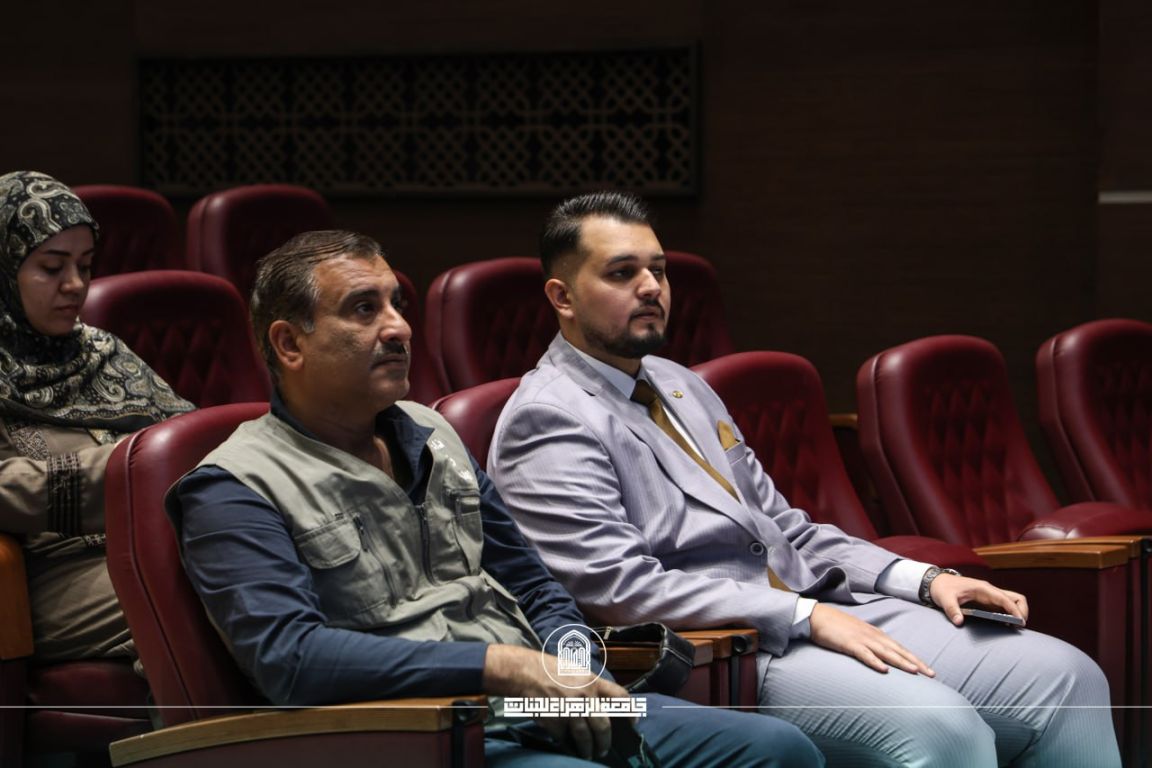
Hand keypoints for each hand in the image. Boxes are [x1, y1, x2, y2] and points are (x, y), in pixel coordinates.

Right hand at [483, 644, 629, 759]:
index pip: (620, 697)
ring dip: (588, 750)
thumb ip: (590, 686)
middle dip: (605, 742)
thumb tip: (602, 705)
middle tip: (604, 749)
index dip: (630, 712)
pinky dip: (568, 744)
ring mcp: (570, 711)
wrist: (523, 672)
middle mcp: (585, 697)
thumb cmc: (548, 669)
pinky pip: (566, 739)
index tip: (632, 723)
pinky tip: (569, 746)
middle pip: (603, 727)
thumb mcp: (575, 671)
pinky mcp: (555, 722)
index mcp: (592, 681)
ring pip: (586, 738)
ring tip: (589, 754)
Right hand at [809, 603, 934, 675]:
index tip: (928, 669)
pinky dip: (875, 662)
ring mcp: (861, 639)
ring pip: (886, 652)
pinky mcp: (848, 644)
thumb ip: (870, 643)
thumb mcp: (857, 633)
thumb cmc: (836, 626)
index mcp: (875, 634)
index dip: (915, 658)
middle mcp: (872, 635)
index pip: (900, 647)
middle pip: (898, 650)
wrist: (816, 616)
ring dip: (901, 662)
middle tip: (931, 674)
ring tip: (915, 672)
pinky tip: (884, 670)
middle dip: (916, 662)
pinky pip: (864, 654)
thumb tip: (882, 656)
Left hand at [930, 573, 1028, 626]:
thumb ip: (951, 610)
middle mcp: (990, 591)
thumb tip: (959, 622)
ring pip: (1012, 601)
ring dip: (1017, 613)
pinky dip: (1009, 615)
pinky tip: (1006, 625)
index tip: (1020, 622)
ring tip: (1014, 627)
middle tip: (1019, 625)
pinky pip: (1004, 607)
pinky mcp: (987, 601)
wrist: (937, 582)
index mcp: (983, 588)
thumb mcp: (945, 599)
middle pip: (1016, 598)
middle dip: (1022, 611)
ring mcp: (990, 596)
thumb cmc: (942, 589)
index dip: (1015, 610)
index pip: (1005, 598)